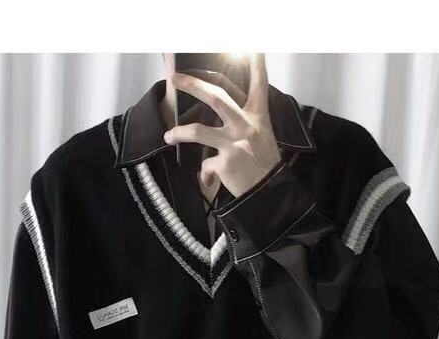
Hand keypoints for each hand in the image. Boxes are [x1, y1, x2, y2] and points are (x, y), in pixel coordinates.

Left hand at [163, 53, 280, 197]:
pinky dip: (206, 175)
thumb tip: (221, 120)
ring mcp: (234, 143)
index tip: (251, 46)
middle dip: (192, 85)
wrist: (270, 193)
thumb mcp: (262, 136)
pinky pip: (206, 166)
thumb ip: (246, 122)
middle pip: (216, 97)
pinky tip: (210, 181)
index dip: (256, 63)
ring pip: (199, 131)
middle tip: (174, 78)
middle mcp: (245, 125)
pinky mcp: (226, 163)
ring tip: (168, 137)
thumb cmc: (264, 164)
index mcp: (257, 116)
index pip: (259, 84)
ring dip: (179, 133)